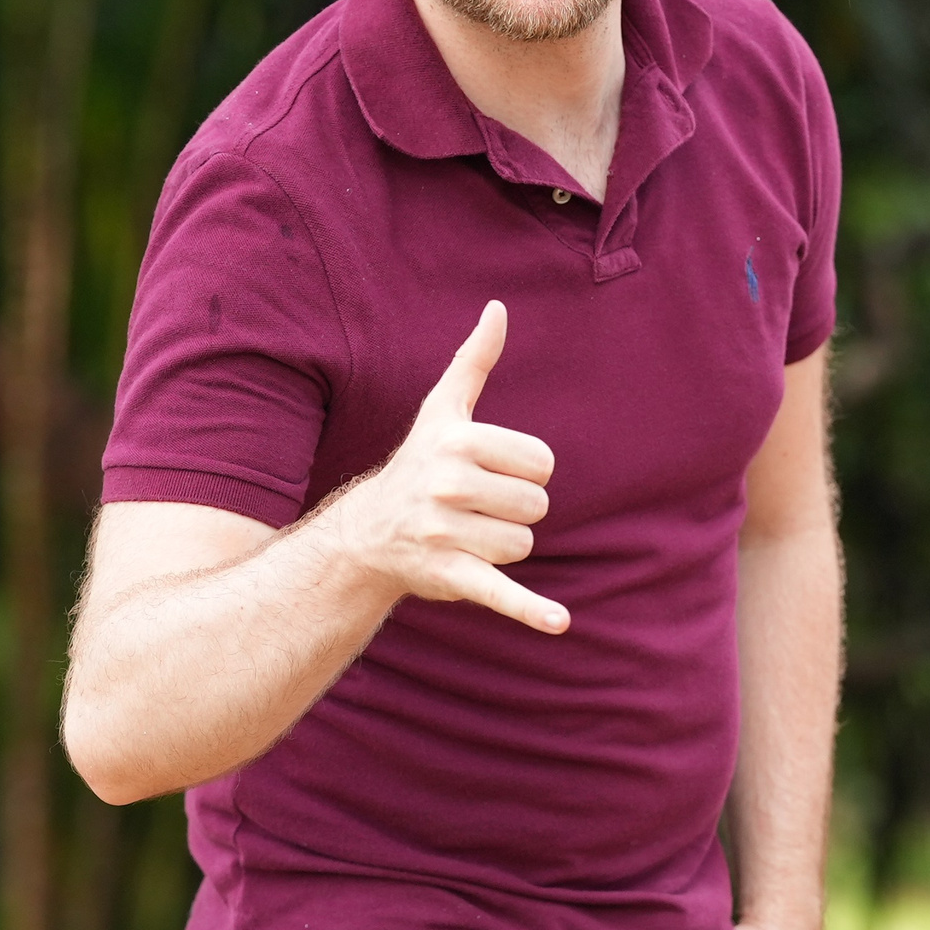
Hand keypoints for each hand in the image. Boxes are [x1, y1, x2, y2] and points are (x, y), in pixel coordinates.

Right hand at [321, 300, 568, 633]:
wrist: (369, 532)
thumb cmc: (419, 464)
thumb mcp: (443, 409)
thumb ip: (475, 359)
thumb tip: (498, 308)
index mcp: (458, 442)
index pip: (542, 463)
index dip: (526, 473)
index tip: (491, 474)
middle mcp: (448, 485)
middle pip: (536, 506)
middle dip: (516, 512)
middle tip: (477, 509)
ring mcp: (445, 532)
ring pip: (524, 545)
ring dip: (506, 547)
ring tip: (469, 535)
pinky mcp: (449, 575)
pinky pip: (500, 592)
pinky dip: (530, 610)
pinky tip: (560, 622)